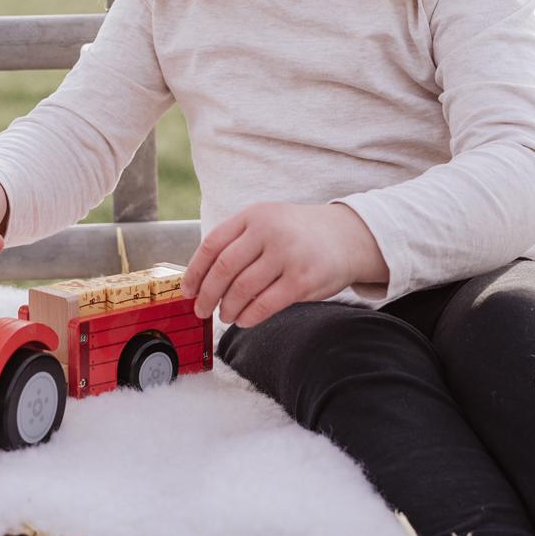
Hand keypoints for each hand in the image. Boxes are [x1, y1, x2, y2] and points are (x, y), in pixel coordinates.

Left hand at [180, 201, 385, 328]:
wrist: (347, 236)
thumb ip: (238, 241)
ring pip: (242, 289)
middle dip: (207, 295)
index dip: (195, 271)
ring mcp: (287, 255)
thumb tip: (203, 279)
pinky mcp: (302, 280)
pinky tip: (244, 320)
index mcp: (254, 215)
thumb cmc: (299, 234)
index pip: (212, 244)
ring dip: (227, 308)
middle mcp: (269, 231)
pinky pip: (265, 304)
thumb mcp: (268, 222)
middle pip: (224, 268)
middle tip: (200, 311)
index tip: (187, 291)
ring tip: (225, 316)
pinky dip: (249, 317)